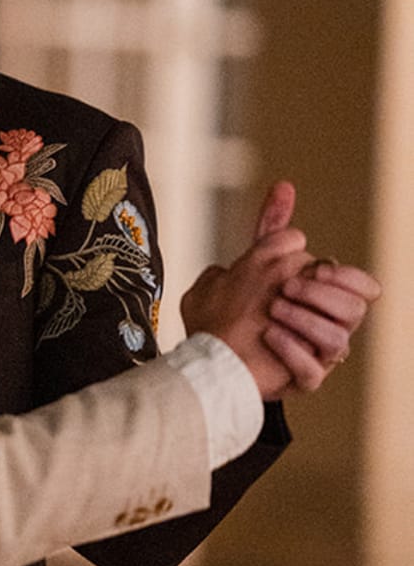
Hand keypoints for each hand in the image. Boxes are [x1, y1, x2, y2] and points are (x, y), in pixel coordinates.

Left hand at [181, 182, 379, 399]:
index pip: (363, 287)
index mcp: (322, 301)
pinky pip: (314, 372)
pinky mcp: (299, 380)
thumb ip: (272, 228)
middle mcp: (324, 328)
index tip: (316, 268)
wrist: (203, 354)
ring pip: (341, 342)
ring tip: (273, 315)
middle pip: (356, 310)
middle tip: (285, 290)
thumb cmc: (229, 310)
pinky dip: (293, 353)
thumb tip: (284, 185)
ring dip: (306, 322)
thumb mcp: (249, 262)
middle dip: (323, 296)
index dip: (347, 277)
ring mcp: (315, 356)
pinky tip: (270, 338)